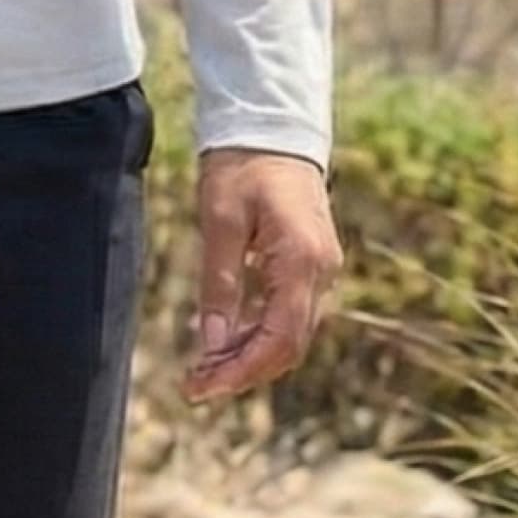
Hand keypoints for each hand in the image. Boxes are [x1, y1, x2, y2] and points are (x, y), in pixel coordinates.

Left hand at [182, 148, 341, 405]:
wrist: (272, 129)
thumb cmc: (242, 167)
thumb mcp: (219, 222)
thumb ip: (219, 285)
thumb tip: (212, 345)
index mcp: (302, 259)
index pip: (280, 338)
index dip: (242, 372)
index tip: (202, 388)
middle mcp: (322, 271)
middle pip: (289, 346)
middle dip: (243, 373)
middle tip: (195, 387)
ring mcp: (321, 270)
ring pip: (290, 335)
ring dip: (249, 358)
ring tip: (203, 371)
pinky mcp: (311, 266)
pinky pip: (289, 315)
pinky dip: (258, 336)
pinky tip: (223, 343)